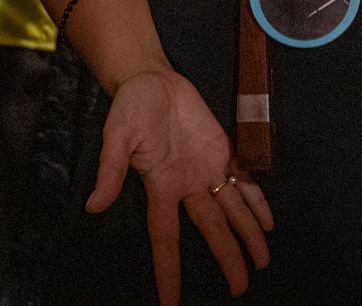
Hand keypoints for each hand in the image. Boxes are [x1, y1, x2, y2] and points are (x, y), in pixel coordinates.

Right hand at [87, 68, 271, 305]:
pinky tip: (266, 222)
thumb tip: (94, 206)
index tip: (170, 304)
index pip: (166, 239)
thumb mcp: (116, 136)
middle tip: (240, 289)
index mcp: (161, 187)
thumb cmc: (130, 108)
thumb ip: (111, 171)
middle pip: (211, 230)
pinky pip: (241, 180)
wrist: (151, 78)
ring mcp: (206, 169)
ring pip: (231, 210)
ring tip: (262, 261)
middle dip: (226, 258)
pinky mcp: (221, 150)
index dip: (169, 271)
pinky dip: (255, 200)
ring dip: (247, 235)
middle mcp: (187, 186)